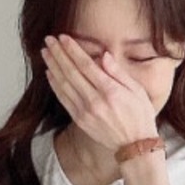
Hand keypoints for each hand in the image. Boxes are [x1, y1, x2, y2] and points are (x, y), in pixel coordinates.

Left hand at [40, 34, 156, 151]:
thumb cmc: (140, 116)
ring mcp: (85, 112)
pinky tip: (50, 73)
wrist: (135, 147)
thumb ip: (119, 72)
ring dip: (53, 67)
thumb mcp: (137, 90)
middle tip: (49, 40)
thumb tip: (104, 55)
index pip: (86, 65)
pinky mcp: (80, 120)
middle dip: (58, 54)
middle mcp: (95, 101)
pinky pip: (63, 99)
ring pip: (63, 85)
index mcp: (110, 91)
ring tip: (45, 53)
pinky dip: (55, 85)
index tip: (63, 38)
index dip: (72, 50)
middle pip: (71, 72)